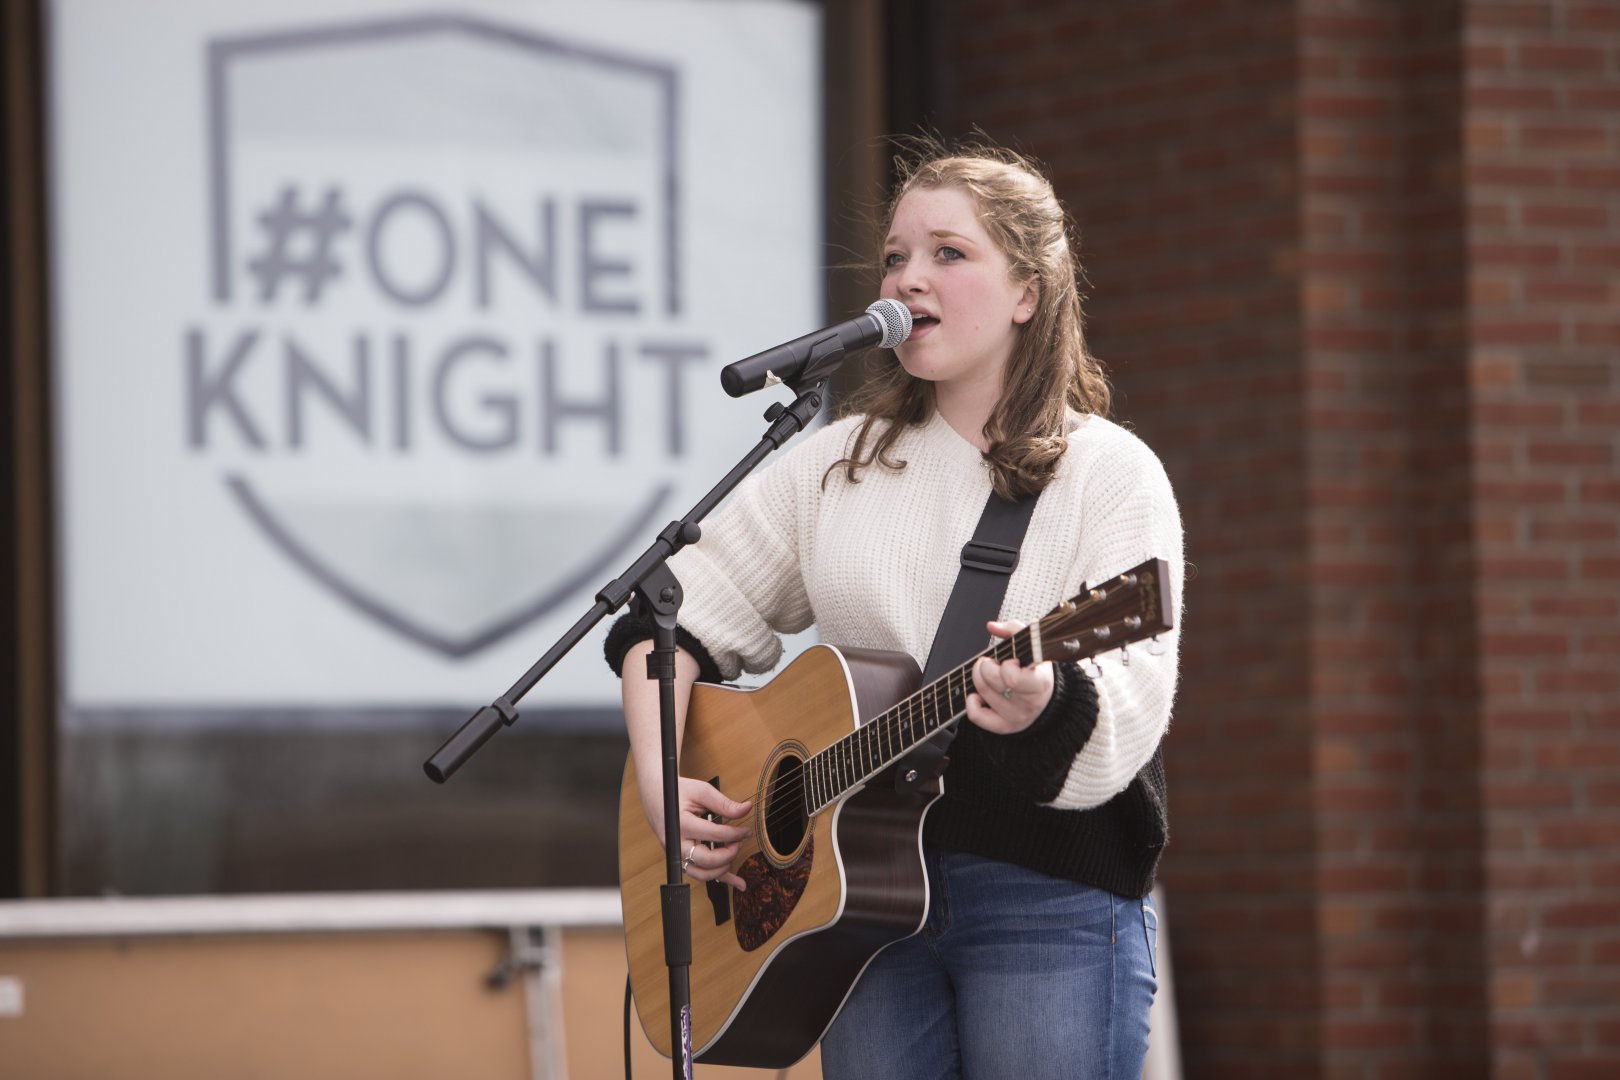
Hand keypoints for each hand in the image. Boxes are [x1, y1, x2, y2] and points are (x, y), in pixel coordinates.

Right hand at [641, 776, 752, 890]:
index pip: (715, 834)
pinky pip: (701, 874)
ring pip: (702, 874)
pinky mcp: (681, 859)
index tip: (747, 830)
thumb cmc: (677, 792)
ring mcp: (677, 854)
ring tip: (734, 852)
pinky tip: (737, 882)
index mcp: (681, 824)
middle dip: (729, 853)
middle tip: (740, 841)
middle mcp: (677, 844)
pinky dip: (720, 879)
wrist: (655, 796)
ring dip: (723, 868)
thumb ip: (724, 804)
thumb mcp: (702, 791)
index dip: (736, 834)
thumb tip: (746, 809)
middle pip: (707, 860)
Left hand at [964, 619, 1053, 734]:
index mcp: (1040, 683)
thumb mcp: (1034, 646)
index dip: (1006, 664)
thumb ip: (1013, 630)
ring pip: (982, 694)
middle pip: (992, 682)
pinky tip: (979, 694)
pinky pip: (977, 716)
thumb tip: (992, 626)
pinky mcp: (1004, 727)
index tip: (1010, 660)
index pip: (1013, 678)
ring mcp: (1016, 717)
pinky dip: (972, 702)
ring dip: (978, 678)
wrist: (1049, 699)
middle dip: (985, 666)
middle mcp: (1029, 703)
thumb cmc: (1038, 670)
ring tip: (987, 673)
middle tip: (990, 662)